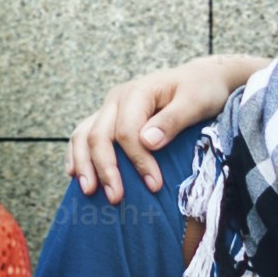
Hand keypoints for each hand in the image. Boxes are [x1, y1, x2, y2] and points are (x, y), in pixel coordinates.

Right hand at [67, 56, 261, 202]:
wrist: (202, 78)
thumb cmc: (202, 90)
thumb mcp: (195, 102)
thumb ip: (172, 120)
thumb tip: (147, 142)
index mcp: (137, 92)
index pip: (127, 131)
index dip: (138, 160)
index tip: (154, 185)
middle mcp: (116, 99)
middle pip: (99, 135)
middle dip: (105, 169)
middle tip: (115, 198)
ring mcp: (110, 109)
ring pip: (83, 135)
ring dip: (83, 164)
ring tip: (88, 191)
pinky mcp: (109, 119)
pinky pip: (84, 135)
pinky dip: (77, 155)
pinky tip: (75, 174)